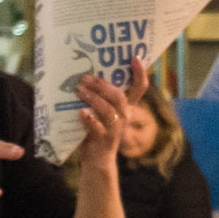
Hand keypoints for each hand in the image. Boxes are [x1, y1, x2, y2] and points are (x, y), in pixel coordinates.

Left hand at [75, 58, 146, 173]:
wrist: (96, 159)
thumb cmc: (95, 130)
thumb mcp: (100, 112)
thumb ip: (97, 96)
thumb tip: (82, 74)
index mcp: (125, 107)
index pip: (139, 88)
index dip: (139, 73)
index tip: (135, 57)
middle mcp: (124, 117)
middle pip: (119, 97)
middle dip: (102, 85)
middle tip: (84, 78)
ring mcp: (115, 129)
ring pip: (108, 110)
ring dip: (93, 98)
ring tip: (78, 90)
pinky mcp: (104, 140)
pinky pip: (98, 127)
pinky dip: (89, 119)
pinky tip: (80, 112)